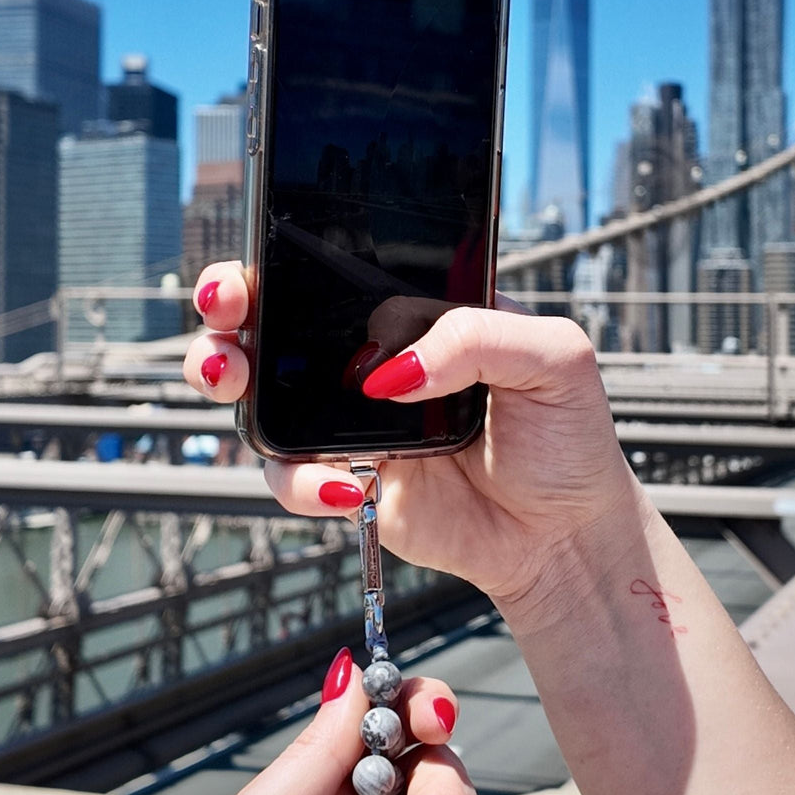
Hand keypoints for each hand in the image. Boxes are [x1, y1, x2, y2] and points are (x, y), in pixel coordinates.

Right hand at [186, 264, 646, 621]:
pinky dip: (301, 481)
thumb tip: (391, 370)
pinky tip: (350, 488)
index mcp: (416, 313)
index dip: (283, 259)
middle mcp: (372, 361)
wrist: (565, 535)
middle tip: (227, 315)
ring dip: (233, 386)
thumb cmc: (567, 437)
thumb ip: (477, 338)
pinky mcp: (348, 481)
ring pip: (260, 398)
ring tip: (241, 386)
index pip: (338, 271)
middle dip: (228, 312)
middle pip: (271, 324)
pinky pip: (293, 475)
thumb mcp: (553, 359)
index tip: (258, 262)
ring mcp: (352, 423)